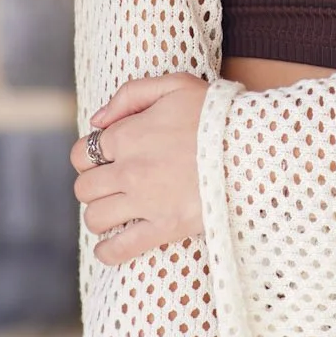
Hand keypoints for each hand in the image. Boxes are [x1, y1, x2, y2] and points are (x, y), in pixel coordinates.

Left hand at [70, 73, 208, 263]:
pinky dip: (108, 252)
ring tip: (118, 211)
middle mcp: (128, 170)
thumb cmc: (216, 113)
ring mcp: (145, 202)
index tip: (107, 159)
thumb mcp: (175, 85)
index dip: (90, 156)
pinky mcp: (164, 228)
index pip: (81, 154)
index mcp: (127, 135)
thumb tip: (95, 121)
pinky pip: (119, 250)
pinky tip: (110, 247)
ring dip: (101, 216)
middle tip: (114, 184)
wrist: (254, 147)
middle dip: (94, 186)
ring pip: (95, 218)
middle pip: (84, 188)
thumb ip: (130, 94)